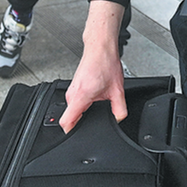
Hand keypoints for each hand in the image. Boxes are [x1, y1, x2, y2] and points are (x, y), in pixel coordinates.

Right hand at [59, 1, 127, 132]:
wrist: (101, 48)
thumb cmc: (106, 64)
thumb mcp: (118, 90)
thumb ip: (119, 109)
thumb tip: (119, 120)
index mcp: (81, 97)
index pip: (66, 122)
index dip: (71, 133)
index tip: (77, 138)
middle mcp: (72, 94)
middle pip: (70, 118)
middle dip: (81, 123)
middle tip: (94, 122)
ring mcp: (71, 90)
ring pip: (73, 109)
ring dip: (82, 112)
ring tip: (95, 107)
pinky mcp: (74, 87)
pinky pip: (75, 102)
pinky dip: (82, 105)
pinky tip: (93, 100)